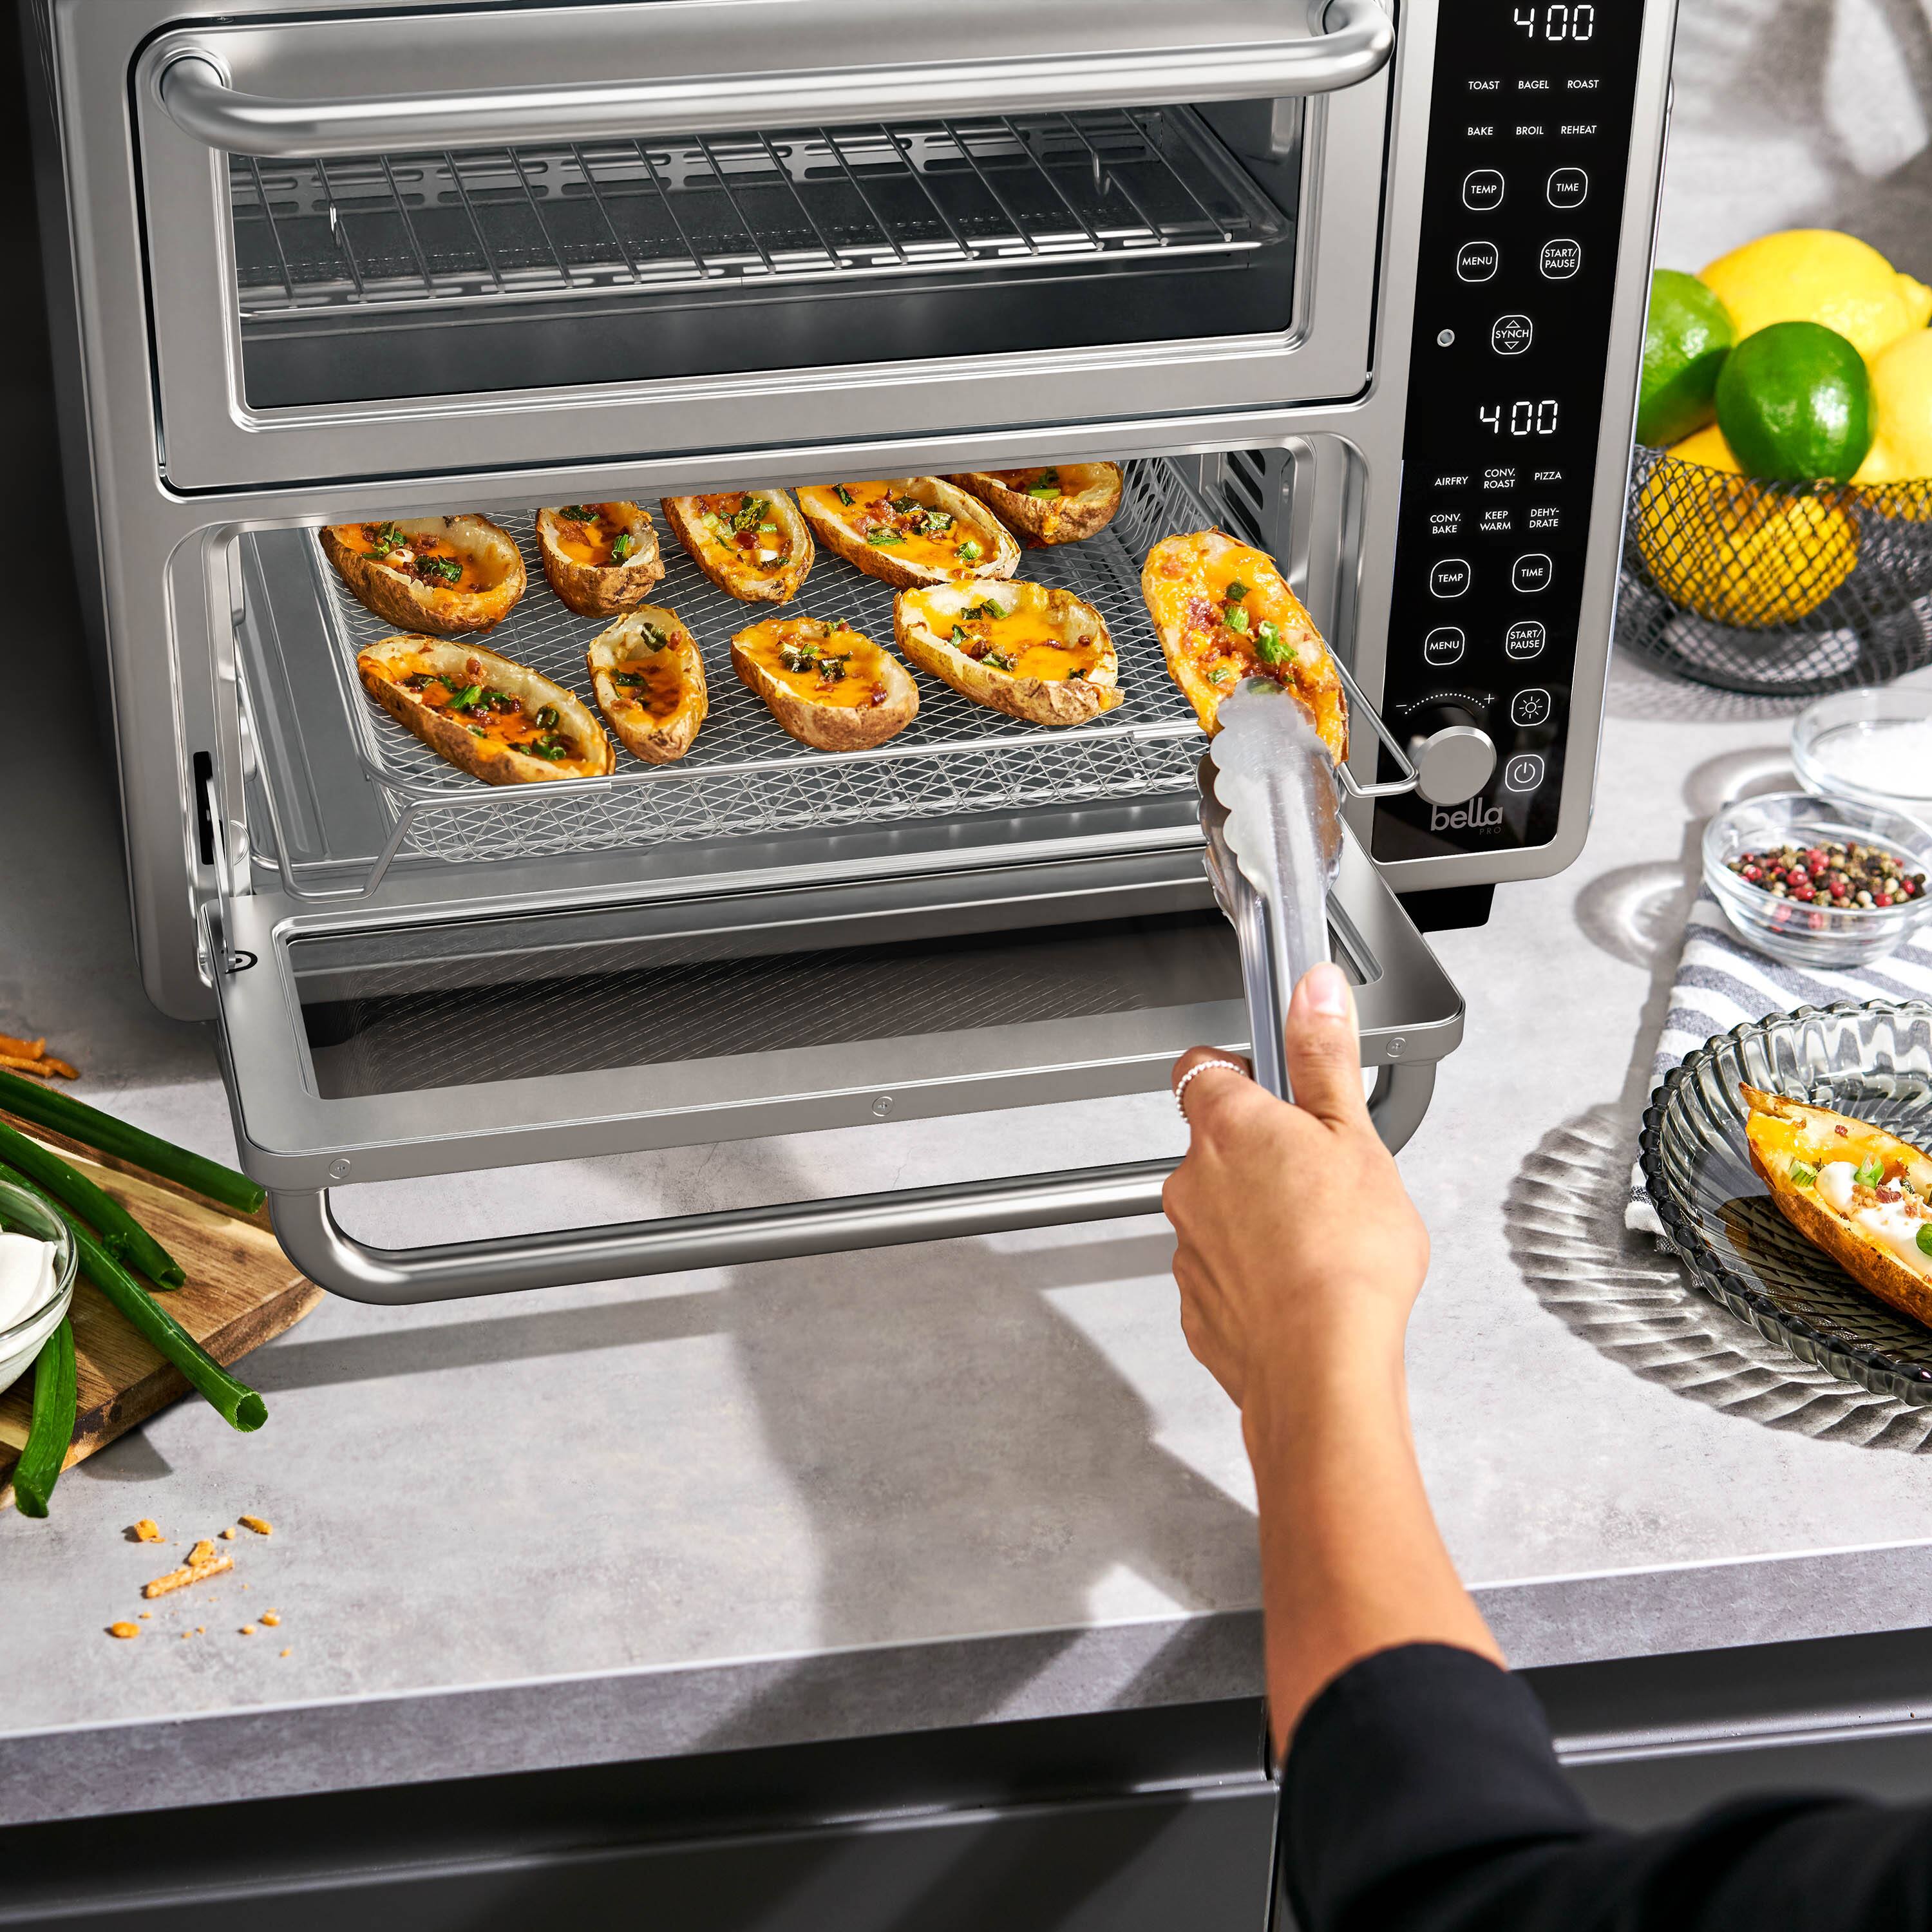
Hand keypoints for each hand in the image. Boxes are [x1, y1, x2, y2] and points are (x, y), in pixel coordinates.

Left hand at [1163, 962, 1428, 1415]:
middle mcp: (1191, 1183)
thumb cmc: (1345, 1257)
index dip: (1238, 1069)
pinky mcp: (1198, 1309)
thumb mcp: (1355, 1135)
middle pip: (1214, 1145)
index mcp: (1228, 1127)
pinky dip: (1255, 1280)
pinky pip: (1225, 1278)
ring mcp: (1189, 1248)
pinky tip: (1302, 1292)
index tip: (1274, 1082)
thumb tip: (1312, 989)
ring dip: (1257, 1220)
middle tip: (1321, 1176)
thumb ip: (1325, 1057)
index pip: (1203, 1067)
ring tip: (1320, 1243)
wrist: (1322, 1369)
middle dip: (1260, 1155)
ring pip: (1219, 1214)